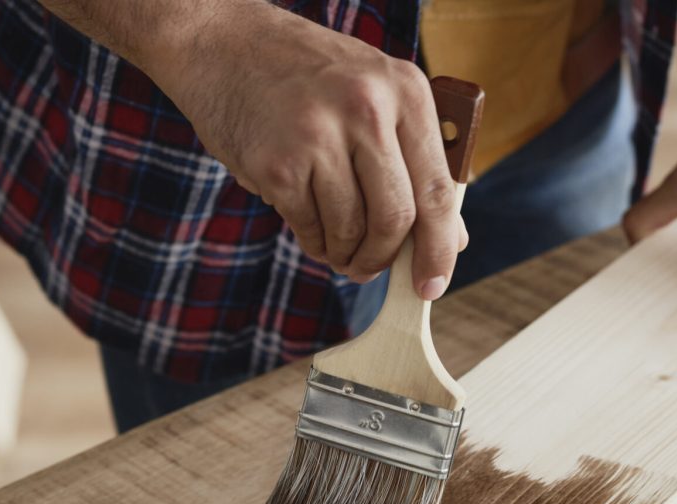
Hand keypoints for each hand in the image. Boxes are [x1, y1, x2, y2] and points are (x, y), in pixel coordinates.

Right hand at [147, 1, 464, 297]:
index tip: (432, 286)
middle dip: (383, 257)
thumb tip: (452, 239)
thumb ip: (415, 163)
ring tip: (336, 246)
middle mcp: (366, 108)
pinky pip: (309, 228)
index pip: (437, 189)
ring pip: (351, 230)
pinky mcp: (277, 163)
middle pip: (395, 218)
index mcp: (405, 91)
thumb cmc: (309, 78)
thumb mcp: (374, 98)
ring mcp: (319, 134)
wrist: (224, 44)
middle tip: (370, 270)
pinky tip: (310, 228)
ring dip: (345, 253)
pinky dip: (313, 242)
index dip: (439, 249)